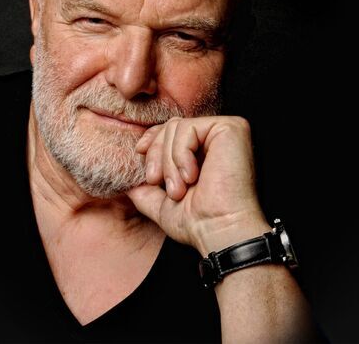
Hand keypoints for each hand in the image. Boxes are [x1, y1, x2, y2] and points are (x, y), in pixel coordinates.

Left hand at [127, 116, 269, 254]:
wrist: (220, 232)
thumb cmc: (198, 222)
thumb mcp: (163, 204)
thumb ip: (146, 190)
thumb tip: (127, 183)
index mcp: (207, 149)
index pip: (172, 129)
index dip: (152, 139)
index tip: (139, 154)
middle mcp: (219, 136)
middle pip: (171, 126)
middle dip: (157, 155)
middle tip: (157, 182)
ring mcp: (226, 129)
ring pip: (176, 127)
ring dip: (168, 162)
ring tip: (178, 189)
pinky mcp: (231, 128)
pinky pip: (187, 129)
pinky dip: (180, 155)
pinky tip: (191, 177)